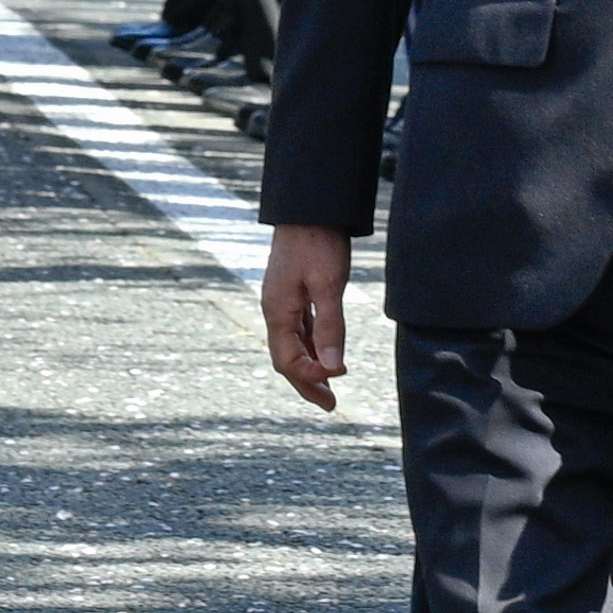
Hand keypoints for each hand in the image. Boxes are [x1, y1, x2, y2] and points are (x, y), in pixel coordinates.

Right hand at [261, 220, 354, 407]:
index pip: (287, 360)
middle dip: (307, 383)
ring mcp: (283, 302)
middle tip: (330, 406)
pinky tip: (329, 353)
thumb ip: (330, 327)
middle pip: (286, 358)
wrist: (310, 205)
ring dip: (312, 367)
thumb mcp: (328, 285)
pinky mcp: (293, 292)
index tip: (336, 380)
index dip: (309, 376)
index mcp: (277, 311)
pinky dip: (314, 346)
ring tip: (332, 386)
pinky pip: (300, 329)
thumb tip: (334, 369)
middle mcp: (275, 310)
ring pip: (294, 345)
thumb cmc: (318, 242)